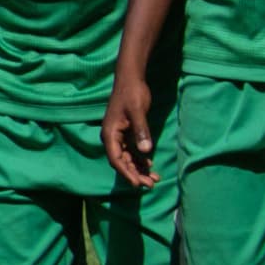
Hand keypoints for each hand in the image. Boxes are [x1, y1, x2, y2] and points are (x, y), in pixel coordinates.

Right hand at [100, 72, 159, 188]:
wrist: (131, 79)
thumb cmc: (132, 93)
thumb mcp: (137, 111)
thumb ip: (141, 131)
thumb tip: (146, 152)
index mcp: (110, 134)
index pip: (116, 159)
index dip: (127, 173)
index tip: (138, 184)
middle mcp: (112, 138)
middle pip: (122, 162)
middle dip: (135, 174)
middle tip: (151, 184)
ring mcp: (119, 136)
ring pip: (127, 158)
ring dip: (138, 169)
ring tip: (154, 178)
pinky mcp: (126, 133)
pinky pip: (131, 151)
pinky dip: (140, 159)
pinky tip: (150, 164)